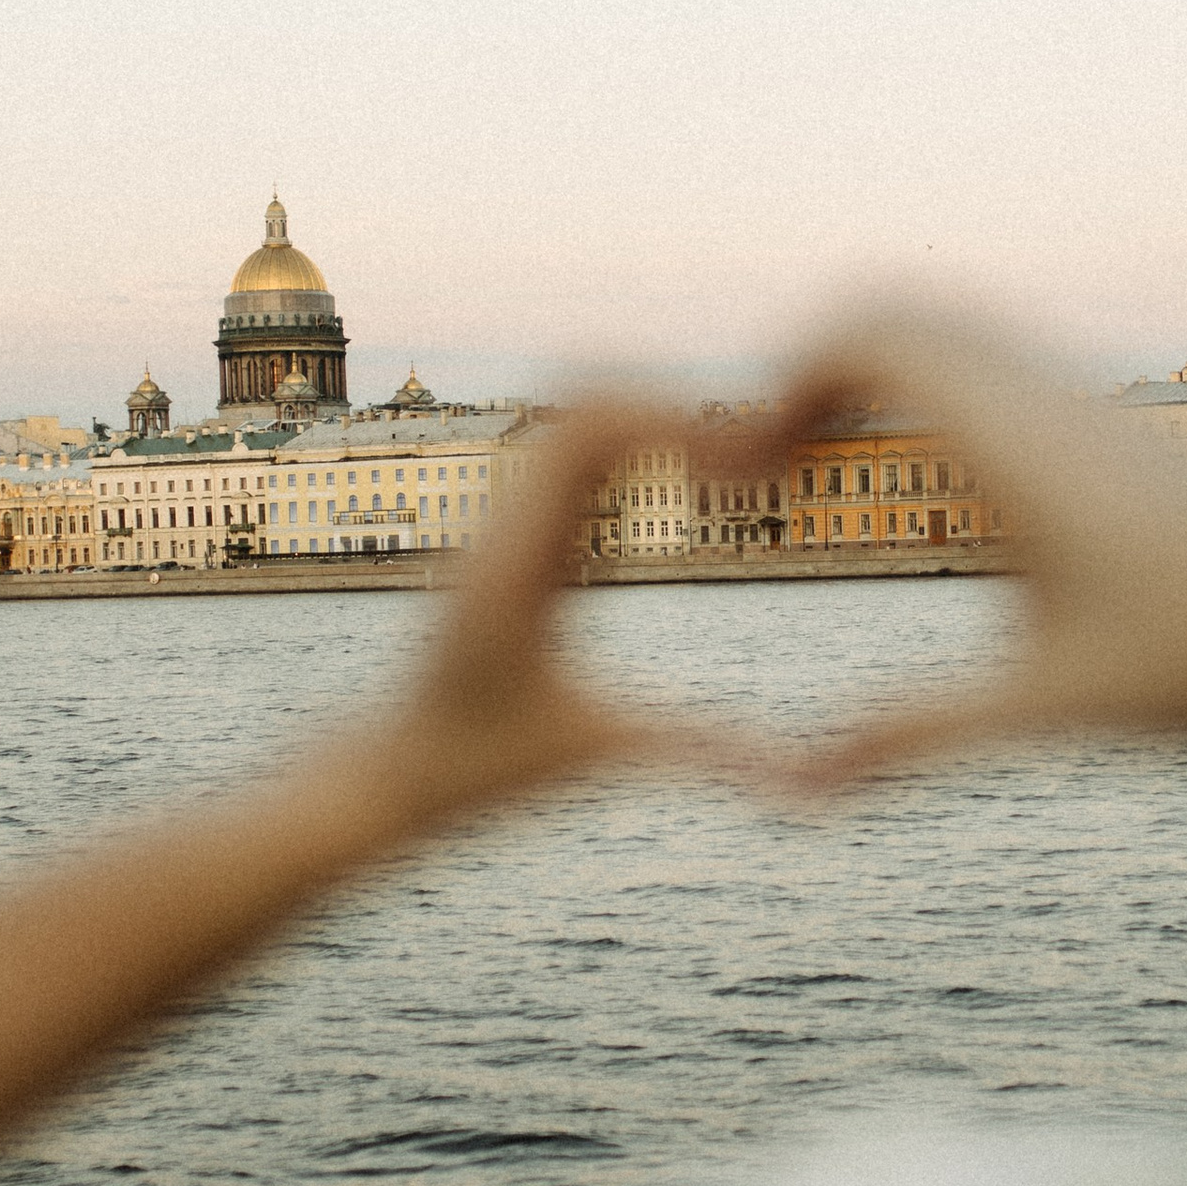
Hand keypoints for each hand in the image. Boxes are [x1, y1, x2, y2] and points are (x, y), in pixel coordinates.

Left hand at [376, 398, 744, 824]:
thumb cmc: (477, 770)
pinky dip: (628, 444)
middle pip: (583, 402)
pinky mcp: (509, 537)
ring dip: (649, 417)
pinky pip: (565, 456)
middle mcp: (502, 525)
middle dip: (670, 406)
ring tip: (727, 459)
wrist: (388, 774)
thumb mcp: (597, 750)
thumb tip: (798, 783)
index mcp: (516, 560)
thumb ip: (697, 753)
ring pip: (571, 421)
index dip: (671, 423)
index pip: (586, 436)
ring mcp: (501, 524)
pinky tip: (681, 479)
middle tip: (746, 451)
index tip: (739, 464)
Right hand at [702, 309, 1186, 783]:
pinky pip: (1004, 360)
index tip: (746, 468)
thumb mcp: (1046, 709)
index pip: (874, 332)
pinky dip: (935, 384)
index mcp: (1018, 442)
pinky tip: (930, 485)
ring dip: (876, 369)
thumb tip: (796, 785)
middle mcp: (1051, 397)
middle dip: (812, 362)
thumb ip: (914, 737)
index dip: (782, 378)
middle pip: (903, 307)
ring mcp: (1089, 402)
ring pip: (958, 325)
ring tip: (825, 464)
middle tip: (766, 459)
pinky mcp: (1117, 426)